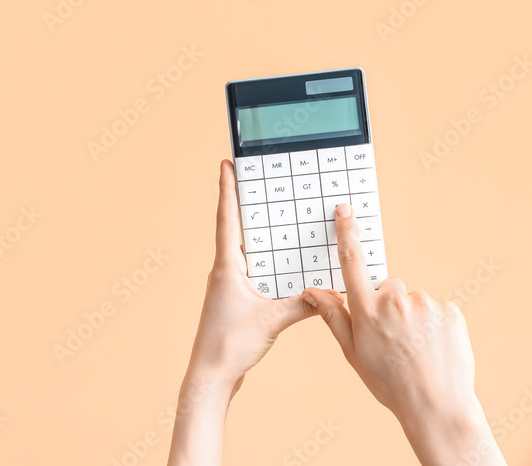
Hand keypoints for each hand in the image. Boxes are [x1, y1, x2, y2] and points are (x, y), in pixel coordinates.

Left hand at [167, 160, 327, 465]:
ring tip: (271, 209)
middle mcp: (224, 271)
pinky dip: (265, 258)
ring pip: (244, 248)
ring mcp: (228, 285)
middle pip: (235, 228)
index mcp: (227, 268)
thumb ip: (302, 303)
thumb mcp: (271, 321)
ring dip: (256, 230)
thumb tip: (328, 289)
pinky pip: (253, 269)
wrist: (211, 376)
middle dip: (244, 202)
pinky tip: (281, 259)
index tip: (226, 164)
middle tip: (255, 177)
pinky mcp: (236, 299)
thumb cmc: (230, 347)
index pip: (227, 219)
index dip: (228, 190)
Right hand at [302, 203, 505, 465]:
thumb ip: (333, 315)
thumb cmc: (389, 383)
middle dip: (386, 304)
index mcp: (366, 310)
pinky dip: (432, 324)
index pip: (351, 262)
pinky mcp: (449, 311)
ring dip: (410, 316)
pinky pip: (435, 310)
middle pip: (387, 287)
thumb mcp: (352, 351)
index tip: (345, 210)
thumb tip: (313, 290)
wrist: (436, 405)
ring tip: (414, 347)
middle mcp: (394, 301)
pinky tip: (431, 347)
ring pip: (412, 300)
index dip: (347, 233)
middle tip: (391, 337)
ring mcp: (424, 305)